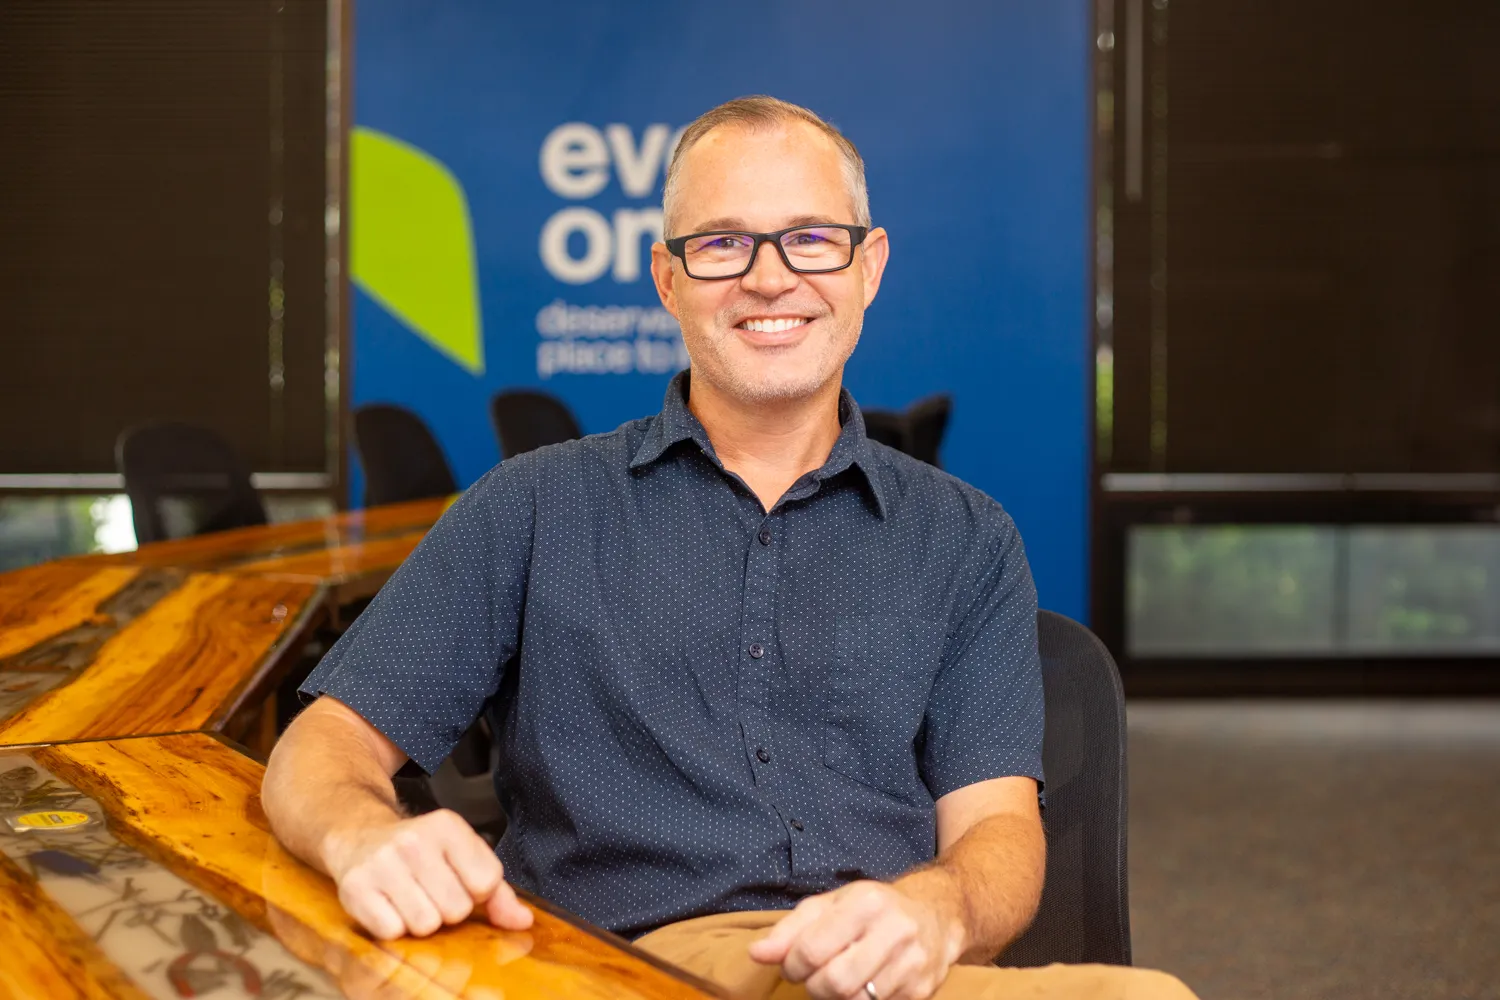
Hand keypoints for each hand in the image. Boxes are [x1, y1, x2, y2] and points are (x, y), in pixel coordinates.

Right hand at [321, 808, 532, 939]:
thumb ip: (497, 891)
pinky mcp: (356, 887)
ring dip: (421, 921)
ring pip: (426, 924)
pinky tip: (388, 905)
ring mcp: (383, 863)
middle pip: (456, 909)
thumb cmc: (421, 852)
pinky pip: (393, 932)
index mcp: (448, 826)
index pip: (486, 882)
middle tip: (430, 891)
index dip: (475, 893)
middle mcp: (415, 840)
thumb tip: (523, 921)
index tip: (458, 880)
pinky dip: (393, 927)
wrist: (359, 836)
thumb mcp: (462, 856)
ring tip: (409, 899)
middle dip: (447, 909)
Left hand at [747, 879, 963, 999]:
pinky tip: (862, 987)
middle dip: (813, 987)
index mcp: (865, 903)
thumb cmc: (872, 909)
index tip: (793, 964)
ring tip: (837, 982)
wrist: (936, 914)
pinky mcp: (921, 991)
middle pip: (834, 983)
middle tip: (814, 978)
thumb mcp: (831, 905)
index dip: (792, 965)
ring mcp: (911, 964)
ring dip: (835, 999)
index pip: (812, 949)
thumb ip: (791, 929)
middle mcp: (894, 931)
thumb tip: (758, 953)